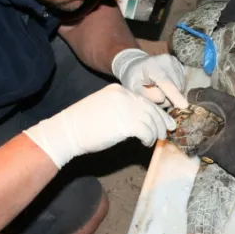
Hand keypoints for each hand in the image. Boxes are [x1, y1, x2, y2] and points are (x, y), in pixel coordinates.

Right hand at [24, 84, 175, 168]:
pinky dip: (149, 138)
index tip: (165, 121)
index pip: (144, 100)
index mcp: (118, 90)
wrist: (66, 132)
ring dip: (156, 132)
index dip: (157, 111)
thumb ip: (122, 109)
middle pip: (151, 108)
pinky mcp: (126, 124)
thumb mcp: (104, 108)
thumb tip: (139, 120)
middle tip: (167, 132)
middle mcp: (124, 96)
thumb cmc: (82, 125)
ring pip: (152, 120)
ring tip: (153, 140)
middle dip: (162, 121)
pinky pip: (147, 131)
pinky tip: (145, 143)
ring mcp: (126, 109)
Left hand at [112, 48, 187, 107]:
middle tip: (155, 96)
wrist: (137, 64)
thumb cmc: (134, 78)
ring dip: (172, 94)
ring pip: (181, 87)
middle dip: (168, 98)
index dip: (175, 96)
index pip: (167, 84)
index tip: (184, 107)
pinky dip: (176, 88)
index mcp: (153, 66)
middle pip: (176, 88)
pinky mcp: (180, 65)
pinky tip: (165, 86)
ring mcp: (175, 62)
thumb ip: (145, 94)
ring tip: (159, 90)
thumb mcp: (133, 87)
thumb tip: (161, 97)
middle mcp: (167, 61)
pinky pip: (182, 83)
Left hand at [187, 87, 234, 183]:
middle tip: (231, 134)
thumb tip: (190, 93)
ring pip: (233, 164)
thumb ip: (208, 98)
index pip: (203, 149)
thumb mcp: (232, 104)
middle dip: (222, 146)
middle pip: (219, 157)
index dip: (206, 139)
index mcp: (220, 151)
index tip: (212, 132)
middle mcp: (230, 167)